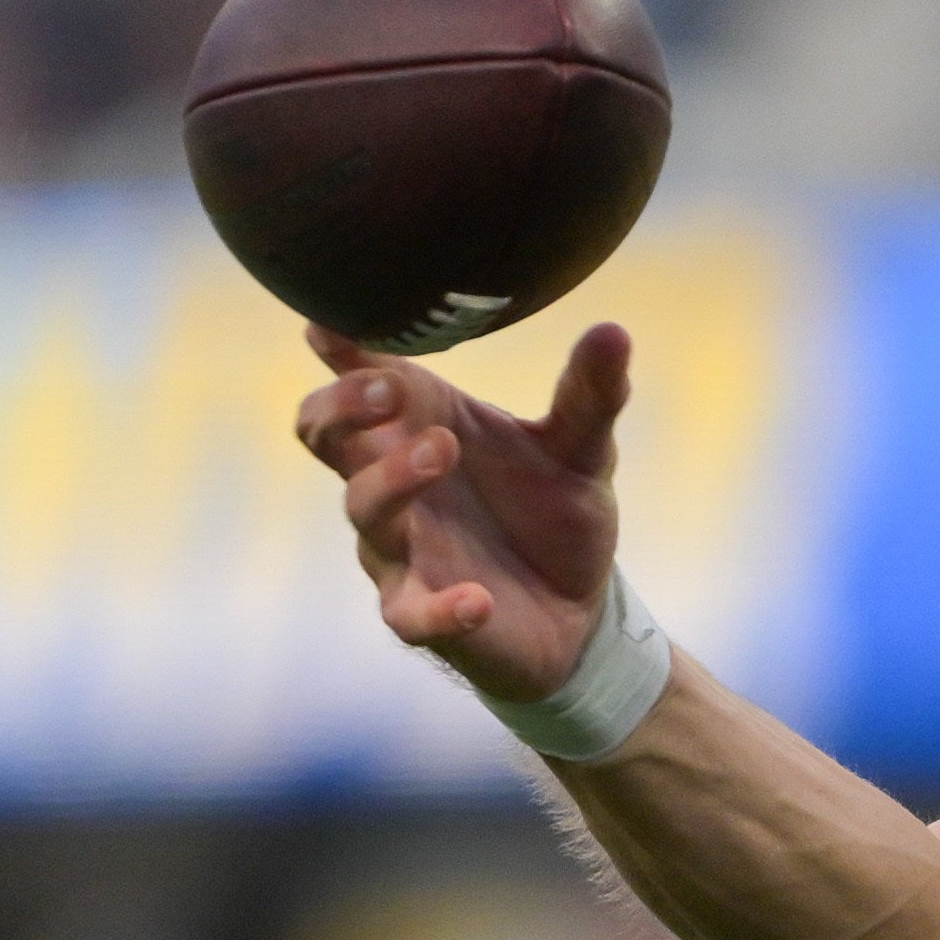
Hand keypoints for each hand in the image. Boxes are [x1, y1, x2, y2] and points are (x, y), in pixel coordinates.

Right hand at [301, 320, 628, 706]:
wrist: (579, 612)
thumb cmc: (554, 516)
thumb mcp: (582, 450)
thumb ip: (590, 395)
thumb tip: (614, 331)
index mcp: (424, 424)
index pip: (365, 377)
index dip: (341, 348)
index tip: (328, 325)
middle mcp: (394, 480)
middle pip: (326, 434)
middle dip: (344, 406)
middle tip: (389, 389)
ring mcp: (401, 548)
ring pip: (365, 509)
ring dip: (394, 479)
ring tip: (442, 449)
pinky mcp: (421, 614)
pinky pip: (410, 615)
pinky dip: (441, 609)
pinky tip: (477, 600)